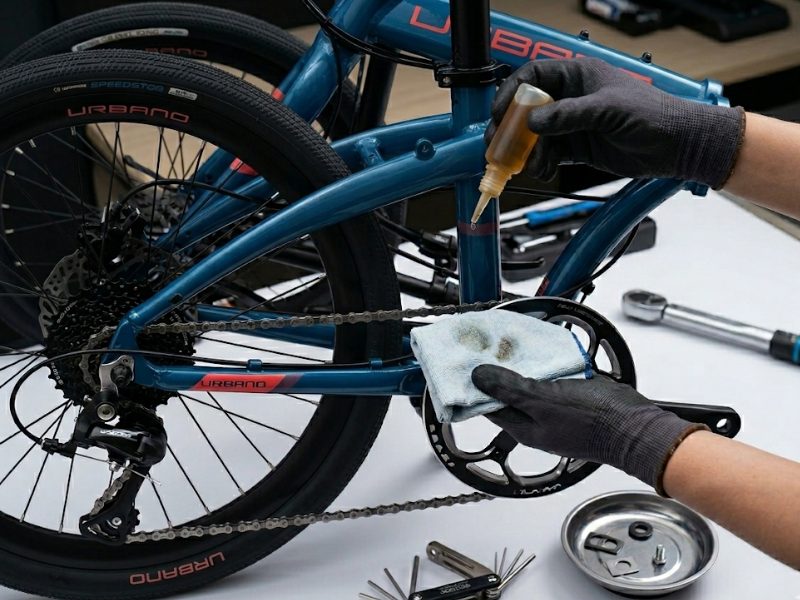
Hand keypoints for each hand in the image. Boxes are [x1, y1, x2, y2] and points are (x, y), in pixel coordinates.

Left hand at [471, 365, 706, 492]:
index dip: (476, 385)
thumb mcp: (542, 401)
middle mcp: (537, 421)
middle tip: (489, 347)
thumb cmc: (592, 421)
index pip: (489, 405)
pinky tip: (543, 349)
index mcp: (524, 427)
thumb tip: (477, 378)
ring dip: (523, 365)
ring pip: (531, 384)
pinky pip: (554, 379)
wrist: (636, 426)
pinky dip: (546, 365)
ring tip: (512, 343)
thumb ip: (509, 389)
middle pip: (509, 393)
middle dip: (498, 371)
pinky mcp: (575, 398)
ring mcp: (557, 410)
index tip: (468, 363)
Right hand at [489, 58, 744, 188]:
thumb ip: (569, 114)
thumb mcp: (608, 110)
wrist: (677, 146)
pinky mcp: (576, 146)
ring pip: (535, 136)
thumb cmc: (654, 115)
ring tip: (530, 165)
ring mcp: (572, 123)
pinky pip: (547, 154)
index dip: (511, 93)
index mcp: (577, 75)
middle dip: (511, 129)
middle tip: (500, 145)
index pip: (532, 77)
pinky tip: (543, 171)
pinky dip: (540, 164)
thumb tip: (534, 121)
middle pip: (526, 109)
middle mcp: (570, 97)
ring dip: (527, 152)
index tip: (500, 113)